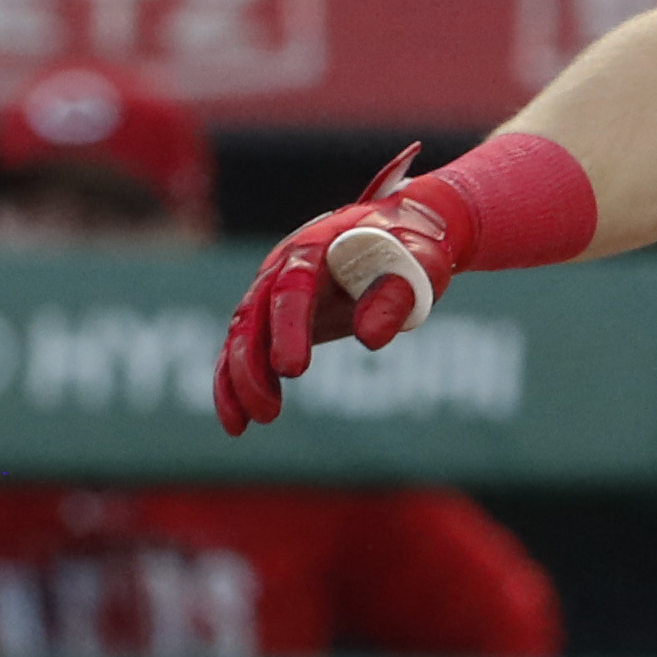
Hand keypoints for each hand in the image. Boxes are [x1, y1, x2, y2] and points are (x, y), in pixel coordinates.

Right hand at [215, 147, 456, 436]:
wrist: (401, 232)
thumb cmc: (413, 246)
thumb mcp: (421, 261)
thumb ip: (398, 292)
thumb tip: (371, 339)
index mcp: (317, 245)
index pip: (293, 286)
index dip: (288, 327)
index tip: (290, 370)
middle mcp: (283, 266)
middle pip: (253, 315)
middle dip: (252, 365)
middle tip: (267, 412)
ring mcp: (273, 290)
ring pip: (240, 336)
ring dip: (237, 381)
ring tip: (245, 424)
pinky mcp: (275, 316)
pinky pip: (246, 350)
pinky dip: (235, 383)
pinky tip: (237, 421)